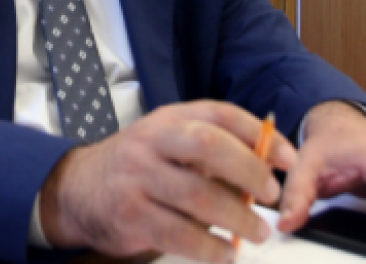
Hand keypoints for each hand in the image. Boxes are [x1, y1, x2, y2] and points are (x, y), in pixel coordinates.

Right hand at [39, 101, 295, 261]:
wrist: (77, 188)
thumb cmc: (136, 167)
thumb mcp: (168, 143)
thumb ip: (211, 151)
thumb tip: (267, 169)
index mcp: (168, 119)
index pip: (220, 114)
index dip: (259, 135)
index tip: (288, 160)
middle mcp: (151, 142)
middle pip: (208, 145)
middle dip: (249, 171)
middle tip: (272, 195)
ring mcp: (137, 177)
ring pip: (197, 195)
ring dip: (237, 217)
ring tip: (258, 231)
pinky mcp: (130, 215)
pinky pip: (178, 233)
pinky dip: (209, 247)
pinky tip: (225, 253)